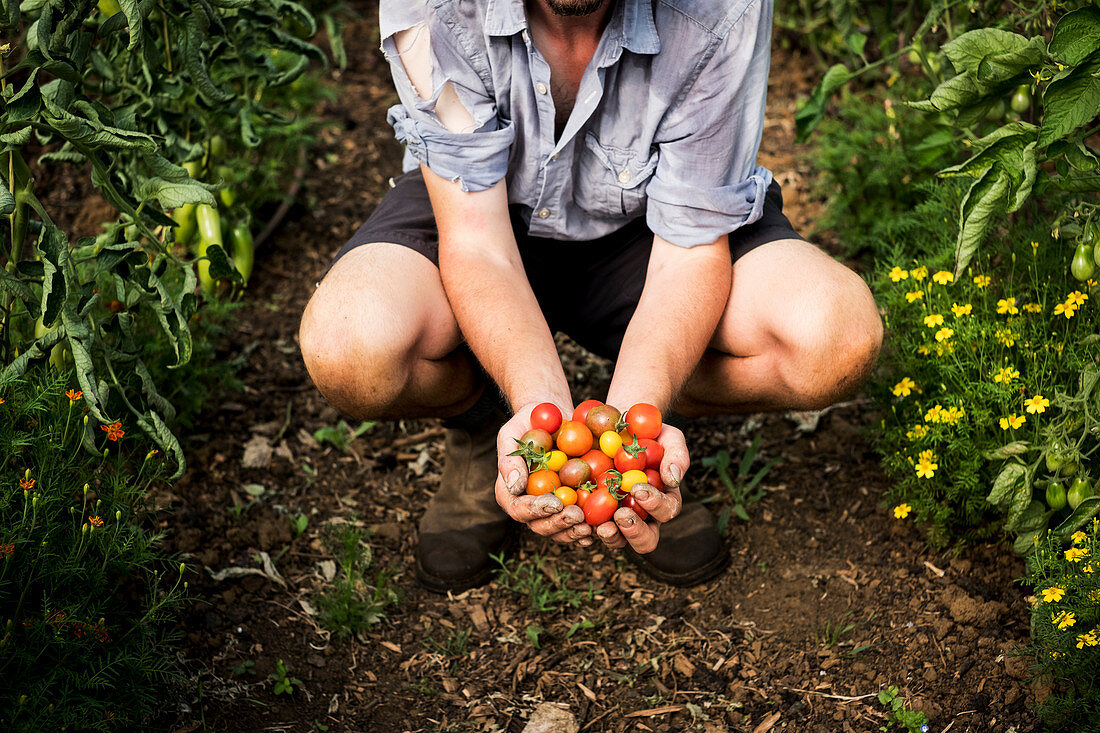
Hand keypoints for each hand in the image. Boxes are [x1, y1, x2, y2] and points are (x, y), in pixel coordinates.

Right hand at [494, 401, 594, 547]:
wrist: (554, 417)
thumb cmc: (528, 422)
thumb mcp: (512, 434)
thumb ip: (509, 459)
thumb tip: (515, 485)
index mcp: (511, 492)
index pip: (518, 509)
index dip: (535, 510)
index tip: (555, 502)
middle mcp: (531, 506)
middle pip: (540, 525)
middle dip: (559, 523)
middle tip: (577, 515)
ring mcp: (554, 509)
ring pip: (561, 531)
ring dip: (575, 531)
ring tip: (591, 526)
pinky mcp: (574, 505)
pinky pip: (582, 523)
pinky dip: (593, 528)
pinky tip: (604, 527)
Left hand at [591, 422, 687, 552]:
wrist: (619, 424)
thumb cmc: (650, 432)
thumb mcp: (669, 438)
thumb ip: (677, 456)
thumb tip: (672, 479)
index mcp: (663, 500)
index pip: (666, 511)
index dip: (655, 505)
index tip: (639, 489)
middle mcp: (642, 515)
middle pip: (645, 539)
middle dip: (634, 531)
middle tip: (621, 514)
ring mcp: (616, 516)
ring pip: (617, 540)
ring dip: (611, 536)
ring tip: (600, 526)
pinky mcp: (592, 511)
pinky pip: (589, 526)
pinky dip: (584, 527)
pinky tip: (577, 518)